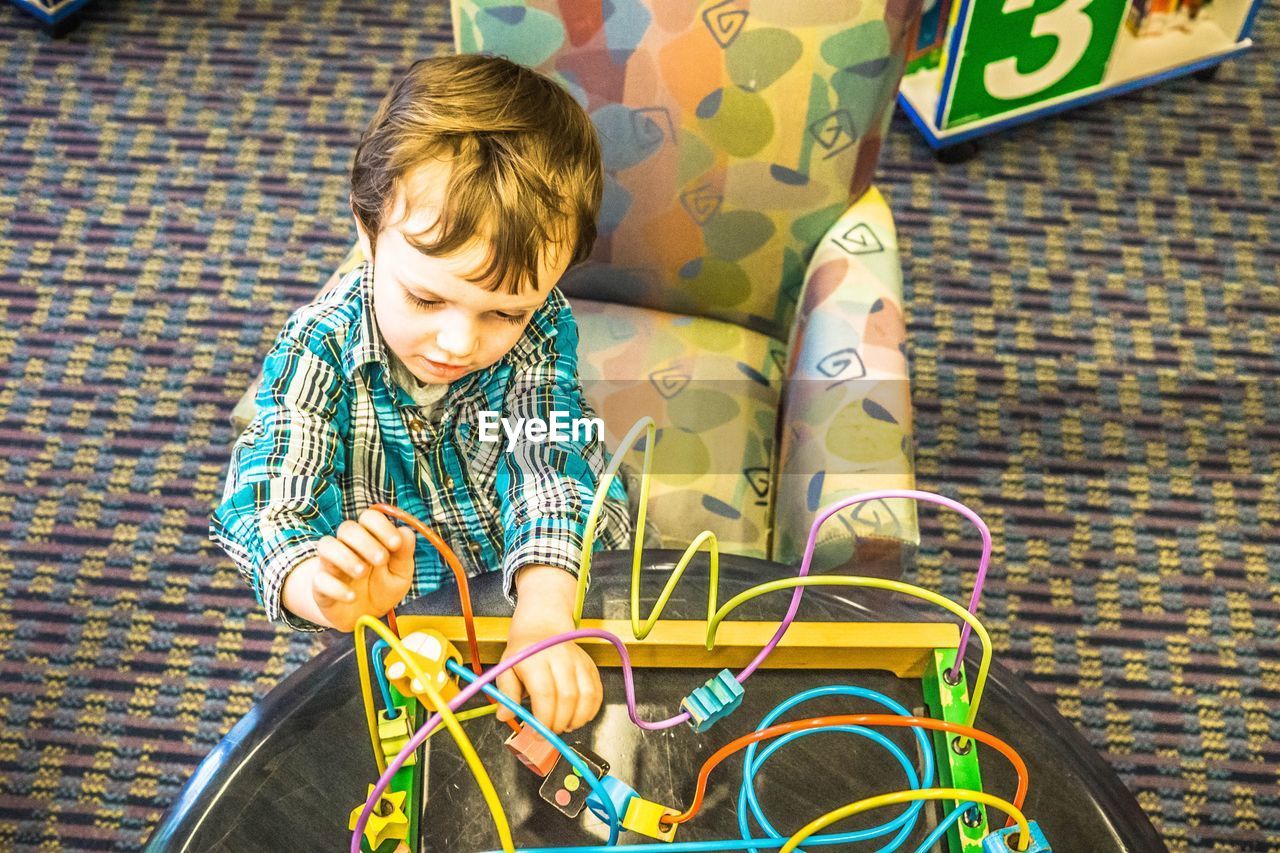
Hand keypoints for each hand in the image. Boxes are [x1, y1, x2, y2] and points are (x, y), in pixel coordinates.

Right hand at [291, 508, 415, 631]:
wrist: (364, 616)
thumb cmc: (383, 587)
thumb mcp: (400, 572)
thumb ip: (404, 553)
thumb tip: (405, 531)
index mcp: (369, 537)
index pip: (369, 517)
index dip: (382, 526)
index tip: (396, 544)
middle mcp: (347, 546)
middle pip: (347, 528)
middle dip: (365, 542)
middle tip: (381, 560)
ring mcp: (331, 565)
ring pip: (326, 546)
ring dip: (345, 557)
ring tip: (362, 572)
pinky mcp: (320, 587)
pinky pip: (319, 580)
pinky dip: (336, 587)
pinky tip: (352, 596)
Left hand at [495, 566, 602, 733]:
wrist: (543, 627)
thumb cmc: (523, 653)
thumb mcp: (505, 669)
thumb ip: (506, 694)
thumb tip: (504, 716)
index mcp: (535, 658)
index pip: (545, 693)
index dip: (543, 718)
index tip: (537, 733)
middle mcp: (561, 657)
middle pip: (568, 697)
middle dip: (559, 722)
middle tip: (549, 732)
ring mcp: (579, 660)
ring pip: (587, 696)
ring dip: (577, 719)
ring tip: (564, 726)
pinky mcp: (591, 665)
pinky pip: (597, 692)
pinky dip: (590, 711)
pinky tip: (577, 717)